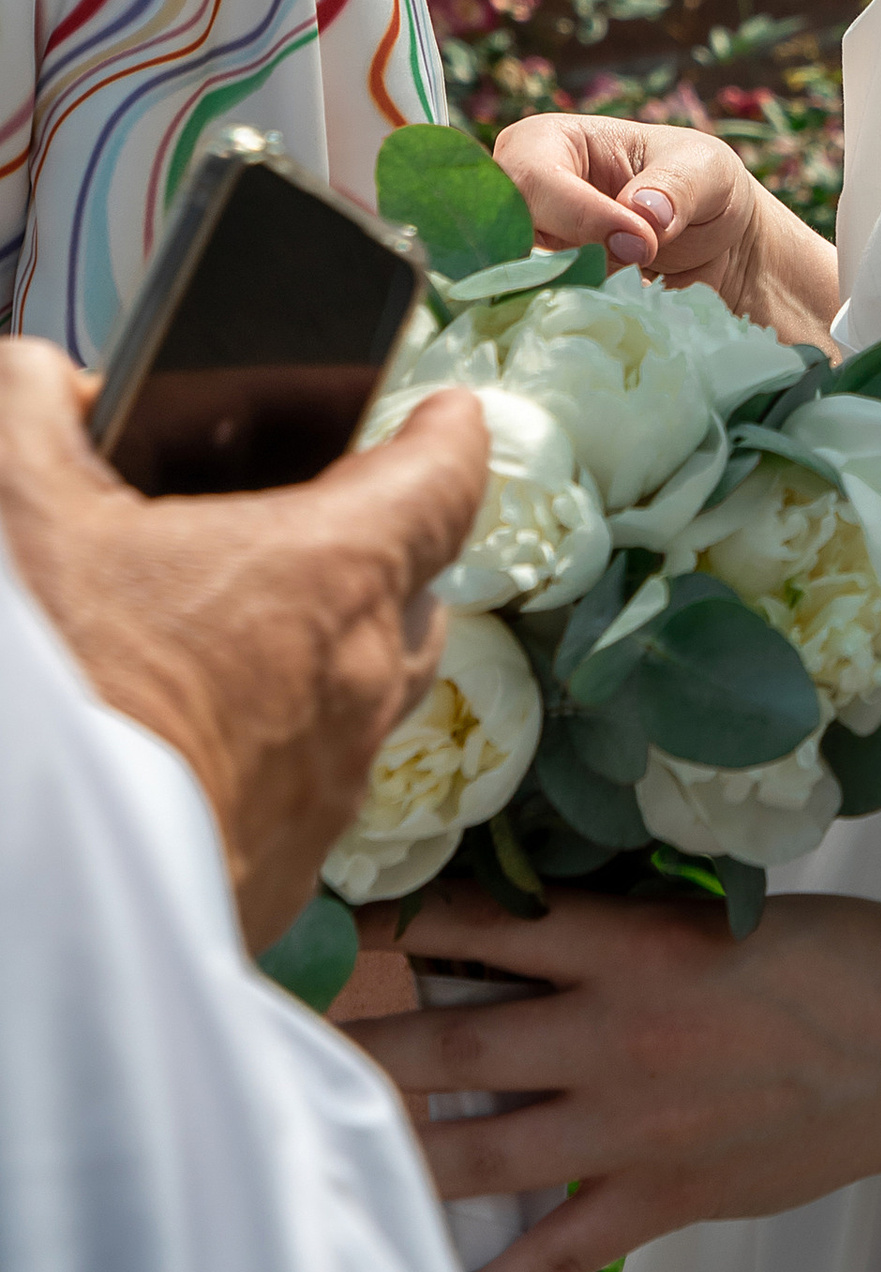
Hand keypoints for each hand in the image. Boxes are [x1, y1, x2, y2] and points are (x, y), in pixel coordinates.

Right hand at [0, 341, 486, 947]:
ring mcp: (334, 785)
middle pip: (412, 591)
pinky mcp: (288, 871)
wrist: (32, 887)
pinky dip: (272, 754)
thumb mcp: (20, 509)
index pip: (446, 477)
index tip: (440, 417)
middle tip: (303, 528)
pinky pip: (309, 789)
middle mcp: (363, 679)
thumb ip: (36, 410)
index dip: (445, 435)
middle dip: (374, 551)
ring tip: (237, 640)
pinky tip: (194, 743)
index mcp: (336, 571)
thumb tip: (47, 384)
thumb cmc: (60, 690)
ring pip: (368, 697)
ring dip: (323, 658)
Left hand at [347, 877, 880, 1271]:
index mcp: (633, 944)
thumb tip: (543, 931)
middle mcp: (614, 1034)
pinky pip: (554, 1254)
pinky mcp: (664, 1197)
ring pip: (478, 1145)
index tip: (334, 921)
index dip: (397, 925)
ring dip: (396, 1149)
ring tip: (324, 1147)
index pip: (483, 925)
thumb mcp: (731, 911)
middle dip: (358, 1045)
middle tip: (283, 1042)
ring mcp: (633, 1126)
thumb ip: (633, 932)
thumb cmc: (845, 959)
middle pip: (449, 1042)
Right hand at [493, 114, 837, 335]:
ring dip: (581, 296)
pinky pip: (542, 321)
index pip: (532, 178)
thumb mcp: (706, 170)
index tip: (642, 242)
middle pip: (508, 237)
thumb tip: (643, 213)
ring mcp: (527, 255)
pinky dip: (584, 324)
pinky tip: (623, 319)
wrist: (718, 245)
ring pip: (522, 288)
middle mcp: (521, 201)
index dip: (581, 215)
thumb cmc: (701, 186)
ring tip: (637, 291)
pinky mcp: (544, 299)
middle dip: (573, 262)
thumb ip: (676, 187)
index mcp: (547, 142)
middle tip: (637, 268)